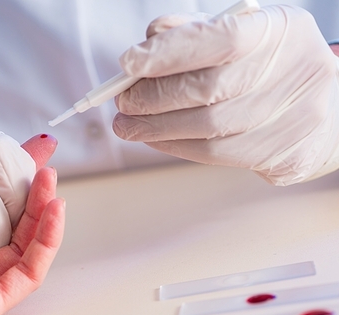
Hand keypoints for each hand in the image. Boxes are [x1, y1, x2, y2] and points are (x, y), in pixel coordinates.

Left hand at [0, 167, 63, 314]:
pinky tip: (54, 210)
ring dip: (44, 209)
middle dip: (34, 188)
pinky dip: (48, 240)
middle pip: (16, 221)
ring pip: (28, 243)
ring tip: (50, 178)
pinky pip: (30, 271)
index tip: (31, 149)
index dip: (14, 176)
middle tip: (44, 158)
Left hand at [113, 6, 338, 185]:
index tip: (129, 64)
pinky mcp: (280, 155)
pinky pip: (213, 154)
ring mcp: (291, 119)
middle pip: (207, 89)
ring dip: (155, 127)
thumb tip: (149, 41)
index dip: (169, 52)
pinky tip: (155, 137)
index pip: (220, 39)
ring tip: (127, 124)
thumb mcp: (241, 35)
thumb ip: (194, 32)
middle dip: (153, 97)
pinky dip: (174, 144)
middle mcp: (293, 73)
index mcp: (279, 32)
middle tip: (122, 101)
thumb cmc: (269, 67)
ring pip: (206, 128)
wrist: (326, 112)